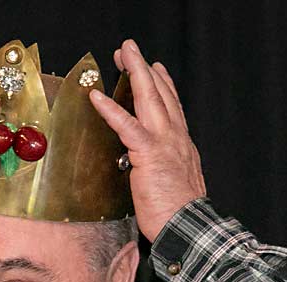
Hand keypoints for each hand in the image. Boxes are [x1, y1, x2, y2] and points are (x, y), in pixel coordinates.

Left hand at [89, 39, 205, 240]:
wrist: (188, 227)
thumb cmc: (178, 215)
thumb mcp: (172, 185)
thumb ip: (160, 170)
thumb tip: (146, 168)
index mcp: (181, 146)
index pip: (172, 109)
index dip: (163, 86)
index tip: (156, 69)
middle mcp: (176, 138)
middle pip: (161, 94)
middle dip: (145, 69)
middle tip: (131, 50)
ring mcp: (164, 143)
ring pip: (149, 99)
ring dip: (135, 72)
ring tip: (123, 54)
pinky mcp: (149, 154)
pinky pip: (127, 126)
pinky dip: (111, 109)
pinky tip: (97, 96)